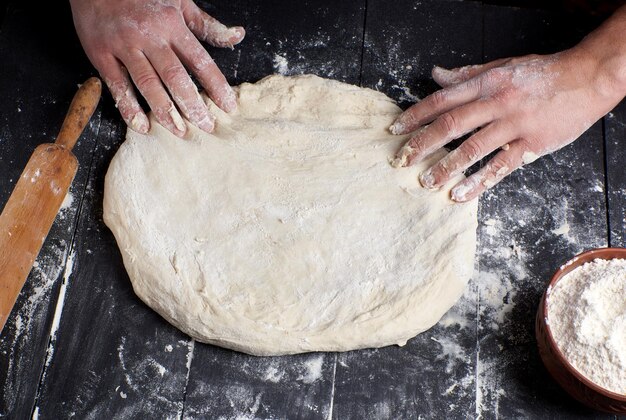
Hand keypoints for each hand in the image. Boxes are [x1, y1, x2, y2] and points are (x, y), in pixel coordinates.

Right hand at [70, 0, 244, 135]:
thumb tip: (237, 36)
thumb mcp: (180, 3)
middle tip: (206, 126)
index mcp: (172, 25)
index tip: (228, 106)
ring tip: (179, 131)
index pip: (200, 61)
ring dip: (165, 111)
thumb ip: (207, 25)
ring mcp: (124, 46)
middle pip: (175, 77)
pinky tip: (141, 125)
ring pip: (148, 84)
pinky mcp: (101, 54)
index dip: (216, 86)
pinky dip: (129, 107)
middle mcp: (150, 37)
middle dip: (193, 105)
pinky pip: (117, 85)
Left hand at [389, 6, 625, 201]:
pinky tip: (460, 194)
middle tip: (401, 160)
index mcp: (486, 83)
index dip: (415, 116)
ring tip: (425, 181)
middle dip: (421, 144)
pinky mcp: (531, 145)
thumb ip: (467, 75)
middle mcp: (497, 103)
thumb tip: (436, 75)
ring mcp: (514, 125)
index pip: (442, 101)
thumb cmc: (543, 72)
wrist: (588, 77)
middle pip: (450, 125)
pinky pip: (500, 167)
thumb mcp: (502, 65)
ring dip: (445, 167)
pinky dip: (478, 182)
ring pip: (472, 148)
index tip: (396, 130)